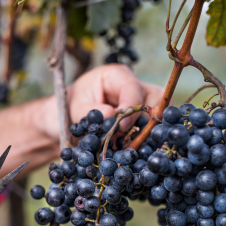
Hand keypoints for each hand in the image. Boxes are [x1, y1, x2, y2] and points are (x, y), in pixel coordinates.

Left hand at [41, 63, 164, 139]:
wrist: (66, 121)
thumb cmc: (68, 109)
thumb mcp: (73, 109)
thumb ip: (89, 112)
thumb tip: (109, 114)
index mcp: (115, 76)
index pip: (133, 88)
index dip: (131, 109)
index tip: (121, 128)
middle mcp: (132, 84)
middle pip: (156, 97)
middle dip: (147, 119)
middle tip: (131, 138)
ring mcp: (140, 101)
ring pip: (159, 112)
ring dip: (147, 130)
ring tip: (129, 144)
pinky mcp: (141, 117)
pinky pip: (152, 126)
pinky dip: (145, 138)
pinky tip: (132, 149)